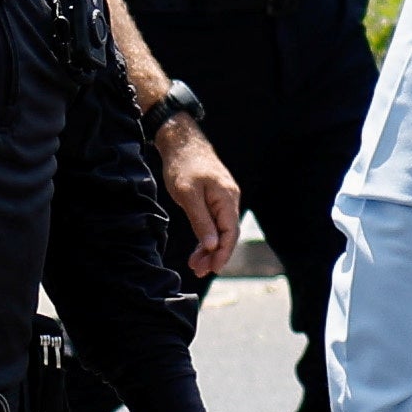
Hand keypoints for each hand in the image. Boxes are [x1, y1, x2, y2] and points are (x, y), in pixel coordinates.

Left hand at [155, 124, 243, 276]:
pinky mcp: (214, 198)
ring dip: (209, 248)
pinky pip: (214, 222)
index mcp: (227, 198)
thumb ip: (201, 221)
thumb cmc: (183, 165)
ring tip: (195, 265)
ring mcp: (223, 199)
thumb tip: (213, 246)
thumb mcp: (188, 195)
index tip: (212, 270)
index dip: (223, 254)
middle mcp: (230, 200)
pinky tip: (198, 249)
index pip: (230, 233)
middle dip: (214, 255)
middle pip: (227, 234)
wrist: (181, 140)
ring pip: (220, 230)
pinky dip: (207, 236)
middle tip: (198, 271)